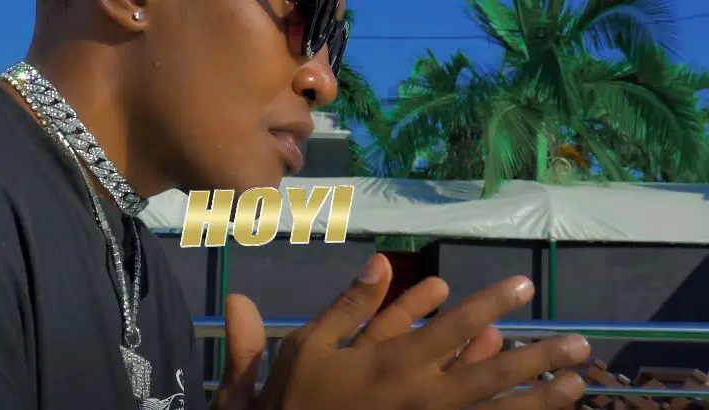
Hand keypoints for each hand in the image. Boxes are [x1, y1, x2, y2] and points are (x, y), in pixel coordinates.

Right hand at [213, 254, 589, 409]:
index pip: (454, 328)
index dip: (491, 304)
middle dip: (539, 358)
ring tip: (575, 386)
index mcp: (394, 363)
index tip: (524, 286)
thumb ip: (348, 305)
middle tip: (580, 346)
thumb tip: (380, 263)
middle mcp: (423, 396)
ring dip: (539, 400)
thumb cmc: (298, 398)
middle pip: (492, 375)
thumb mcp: (310, 345)